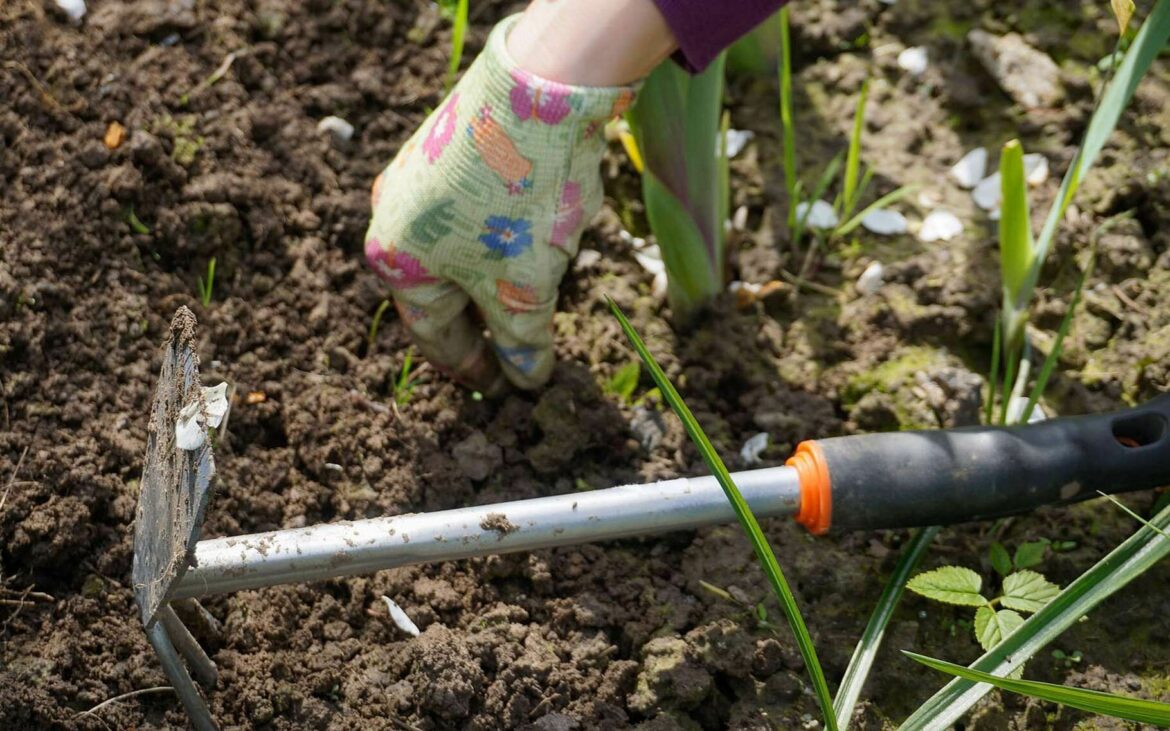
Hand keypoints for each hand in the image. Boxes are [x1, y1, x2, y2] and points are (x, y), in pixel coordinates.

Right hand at [365, 14, 636, 392]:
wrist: (539, 90)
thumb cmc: (518, 202)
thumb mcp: (524, 289)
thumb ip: (522, 342)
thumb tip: (527, 380)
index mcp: (397, 262)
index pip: (435, 336)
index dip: (473, 368)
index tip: (503, 389)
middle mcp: (395, 218)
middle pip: (446, 292)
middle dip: (487, 323)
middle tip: (520, 352)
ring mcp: (421, 178)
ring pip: (463, 251)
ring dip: (499, 279)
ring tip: (539, 294)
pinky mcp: (452, 149)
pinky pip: (476, 214)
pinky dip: (505, 238)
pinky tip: (540, 238)